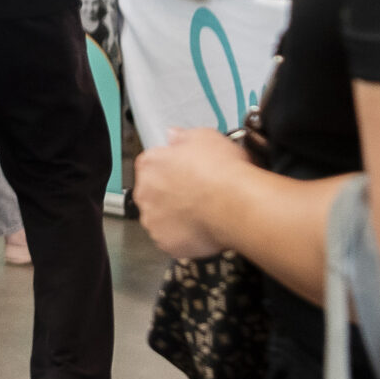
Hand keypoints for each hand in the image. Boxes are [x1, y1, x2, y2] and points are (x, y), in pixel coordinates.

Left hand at [133, 126, 252, 259]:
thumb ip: (183, 136)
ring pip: (161, 218)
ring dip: (176, 216)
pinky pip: (173, 240)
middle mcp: (145, 192)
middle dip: (171, 193)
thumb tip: (176, 136)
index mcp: (150, 164)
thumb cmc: (222, 172)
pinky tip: (204, 228)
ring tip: (203, 212)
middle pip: (153, 192)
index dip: (171, 168)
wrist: (234, 204)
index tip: (184, 172)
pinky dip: (185, 237)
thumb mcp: (205, 136)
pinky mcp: (166, 242)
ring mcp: (153, 220)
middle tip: (197, 193)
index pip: (151, 164)